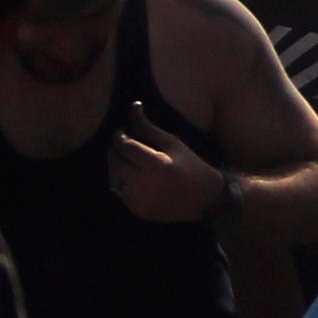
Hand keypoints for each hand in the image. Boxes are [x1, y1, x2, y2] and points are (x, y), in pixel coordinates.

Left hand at [105, 104, 227, 223]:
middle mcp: (145, 185)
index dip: (119, 136)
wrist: (204, 199)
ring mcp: (139, 201)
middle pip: (115, 163)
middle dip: (114, 150)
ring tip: (124, 157)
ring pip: (113, 178)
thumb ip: (149, 127)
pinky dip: (120, 181)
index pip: (126, 147)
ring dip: (115, 165)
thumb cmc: (191, 166)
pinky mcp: (137, 211)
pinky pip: (119, 192)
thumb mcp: (173, 143)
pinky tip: (130, 174)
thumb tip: (133, 107)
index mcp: (157, 165)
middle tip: (120, 142)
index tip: (120, 130)